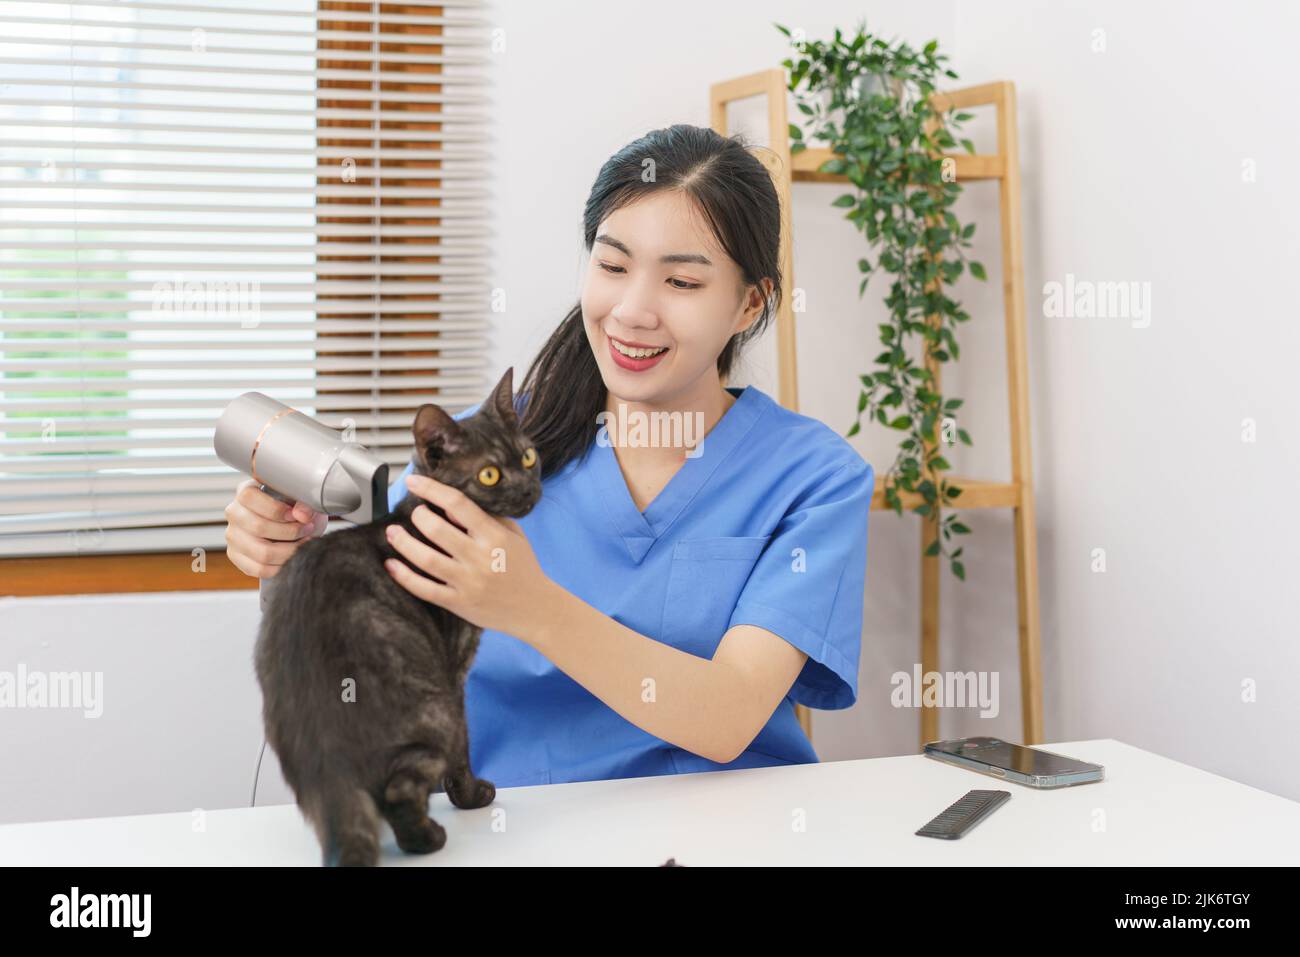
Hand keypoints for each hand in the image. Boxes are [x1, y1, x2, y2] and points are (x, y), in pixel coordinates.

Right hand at [223, 479, 327, 578]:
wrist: (295, 527)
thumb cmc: (297, 510)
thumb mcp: (304, 501)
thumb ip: (304, 504)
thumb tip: (302, 514)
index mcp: (246, 491)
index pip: (249, 498)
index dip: (275, 509)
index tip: (296, 516)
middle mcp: (234, 512)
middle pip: (258, 527)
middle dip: (290, 532)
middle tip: (307, 530)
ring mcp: (233, 536)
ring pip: (262, 552)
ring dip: (290, 551)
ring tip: (304, 544)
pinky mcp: (236, 556)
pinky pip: (260, 569)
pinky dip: (282, 566)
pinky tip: (293, 557)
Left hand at [383, 473, 550, 635]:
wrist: (536, 608)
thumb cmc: (523, 568)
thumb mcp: (514, 535)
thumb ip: (487, 517)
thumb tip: (450, 504)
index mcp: (494, 536)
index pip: (458, 505)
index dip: (432, 490)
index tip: (414, 481)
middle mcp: (480, 557)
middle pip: (437, 530)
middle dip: (418, 517)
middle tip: (413, 513)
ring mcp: (468, 582)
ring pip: (426, 559)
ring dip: (404, 543)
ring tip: (393, 533)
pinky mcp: (459, 603)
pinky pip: (425, 589)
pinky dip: (404, 576)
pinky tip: (392, 565)